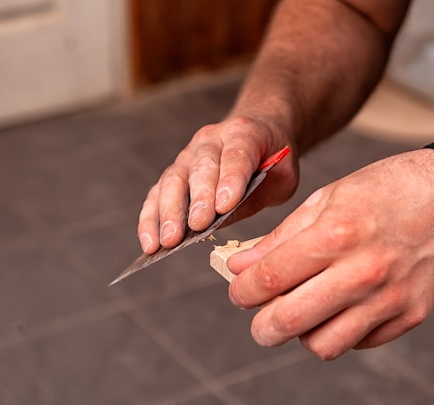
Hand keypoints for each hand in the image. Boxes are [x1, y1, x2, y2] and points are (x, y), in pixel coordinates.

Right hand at [137, 116, 298, 253]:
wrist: (261, 136)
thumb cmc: (274, 160)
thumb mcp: (282, 178)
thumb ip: (255, 196)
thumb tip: (221, 221)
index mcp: (245, 133)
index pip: (237, 155)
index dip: (230, 180)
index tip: (225, 205)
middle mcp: (212, 138)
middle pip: (201, 167)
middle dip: (198, 198)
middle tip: (197, 225)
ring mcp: (189, 153)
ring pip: (174, 179)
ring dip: (168, 212)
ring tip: (167, 240)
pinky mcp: (175, 171)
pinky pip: (158, 193)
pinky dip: (151, 218)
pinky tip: (151, 242)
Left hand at [227, 150, 433, 359]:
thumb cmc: (390, 189)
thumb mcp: (329, 198)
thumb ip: (282, 237)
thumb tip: (242, 265)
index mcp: (336, 234)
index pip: (270, 278)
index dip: (242, 291)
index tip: (239, 291)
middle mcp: (362, 271)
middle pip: (289, 321)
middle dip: (262, 326)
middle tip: (260, 318)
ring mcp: (389, 298)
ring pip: (323, 345)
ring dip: (303, 333)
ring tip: (305, 312)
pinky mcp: (410, 315)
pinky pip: (359, 343)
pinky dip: (341, 332)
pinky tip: (342, 308)